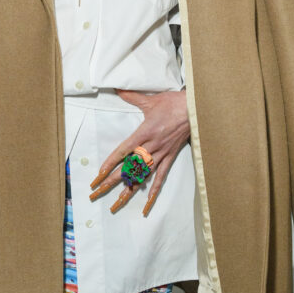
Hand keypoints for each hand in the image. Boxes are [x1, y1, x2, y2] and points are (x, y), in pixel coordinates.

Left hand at [89, 89, 189, 215]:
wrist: (196, 109)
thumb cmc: (173, 103)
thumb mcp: (150, 100)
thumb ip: (132, 96)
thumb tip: (117, 88)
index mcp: (144, 133)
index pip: (123, 152)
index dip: (109, 164)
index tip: (98, 175)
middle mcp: (151, 146)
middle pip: (129, 168)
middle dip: (112, 181)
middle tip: (97, 192)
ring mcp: (161, 153)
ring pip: (143, 176)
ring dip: (129, 190)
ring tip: (116, 203)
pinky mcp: (170, 157)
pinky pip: (161, 177)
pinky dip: (153, 191)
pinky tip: (146, 204)